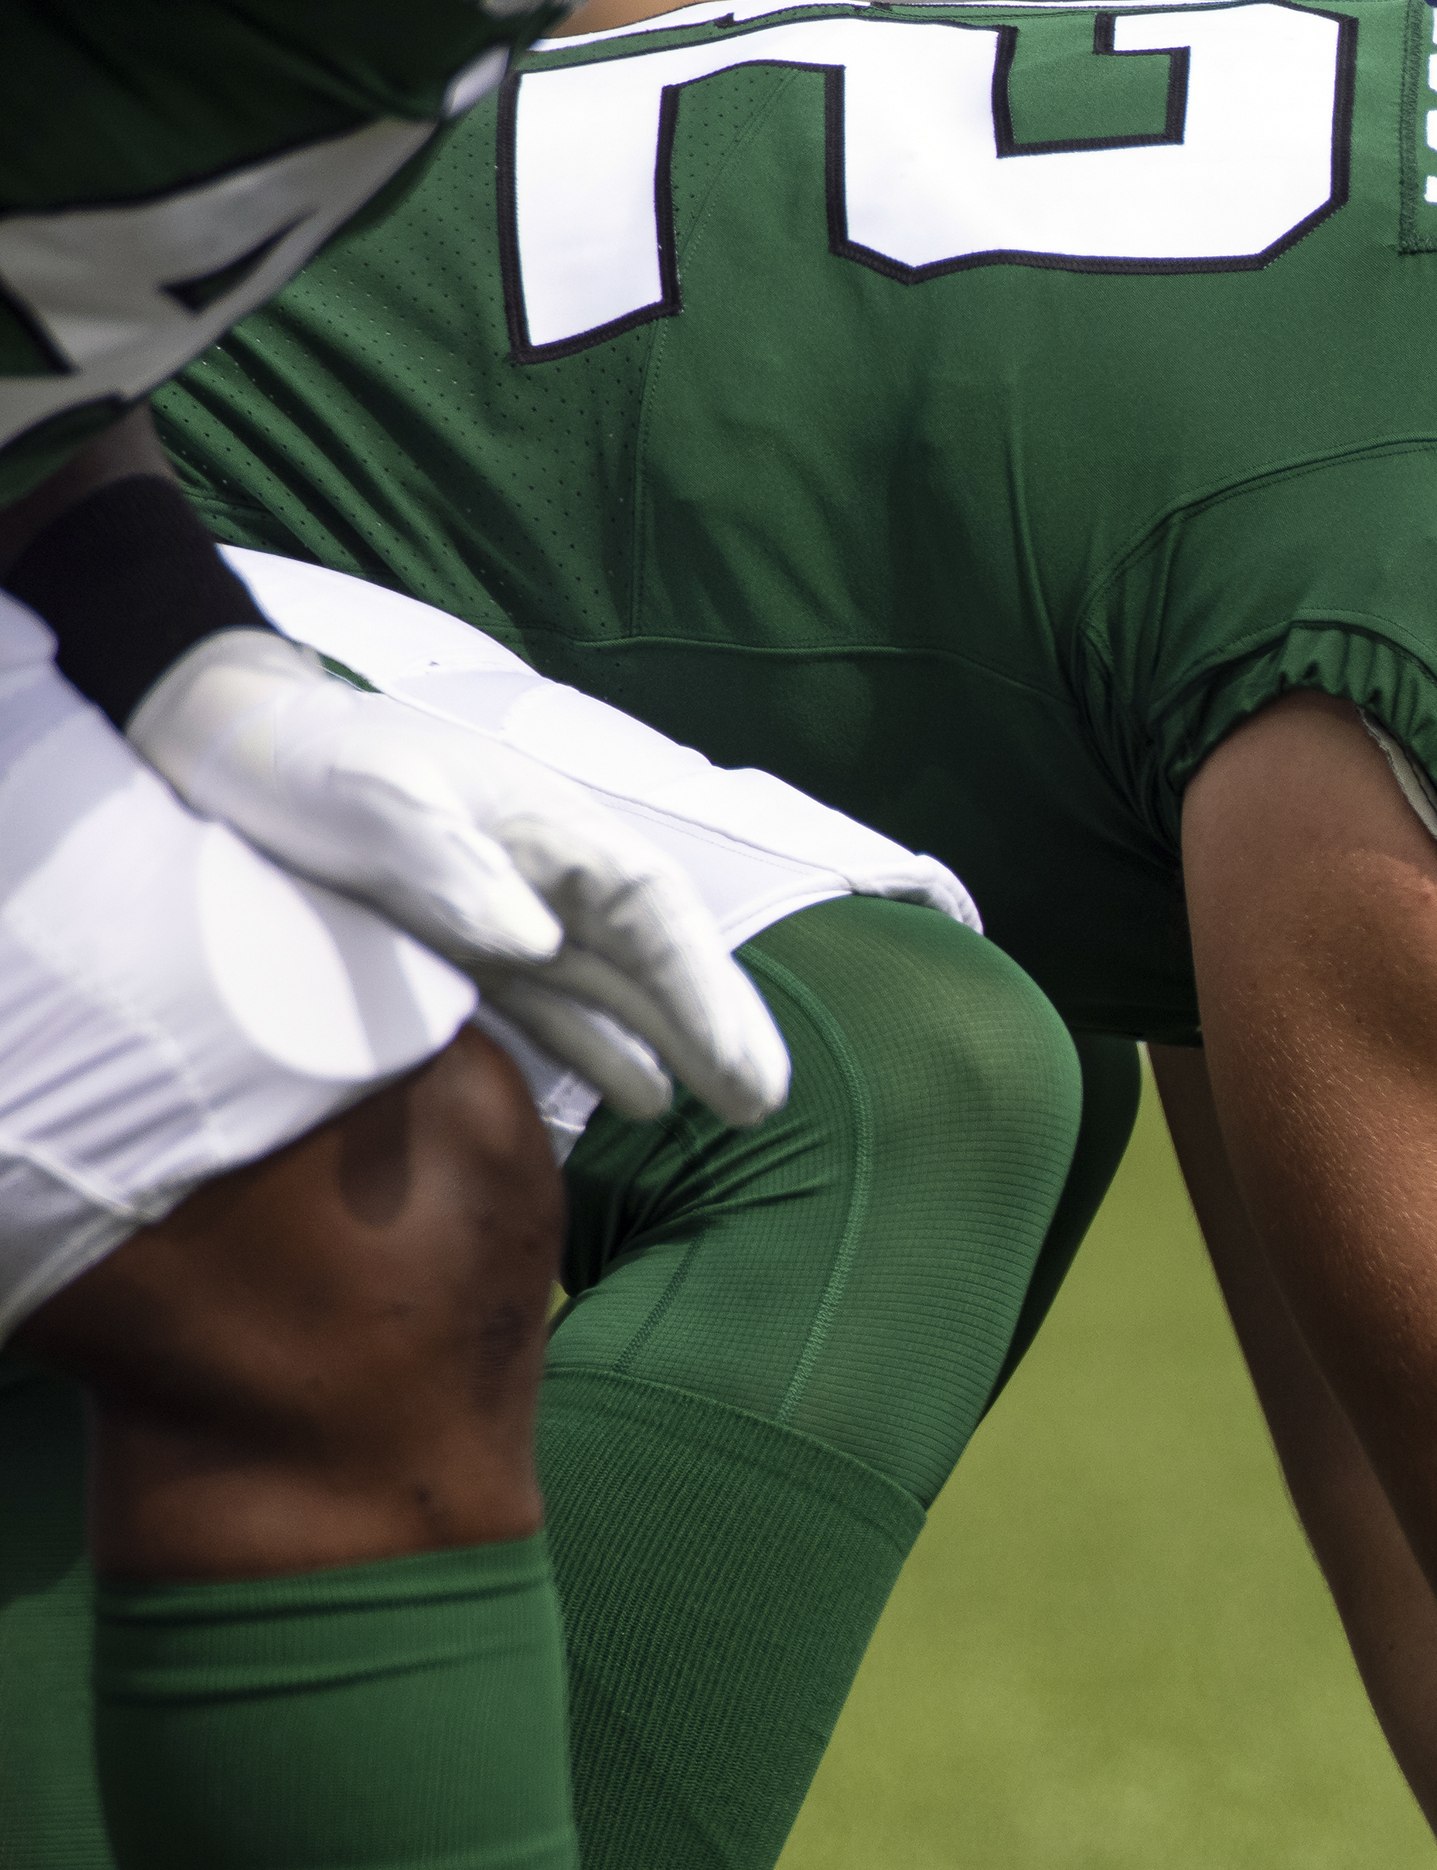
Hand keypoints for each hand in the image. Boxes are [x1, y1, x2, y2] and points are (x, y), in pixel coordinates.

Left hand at [127, 630, 787, 1122]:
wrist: (239, 755)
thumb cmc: (322, 763)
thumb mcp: (387, 801)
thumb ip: (457, 867)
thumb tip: (538, 944)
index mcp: (560, 831)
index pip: (658, 917)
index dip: (705, 992)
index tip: (737, 1063)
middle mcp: (556, 880)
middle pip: (660, 959)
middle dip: (717, 1027)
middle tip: (764, 1103)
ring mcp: (517, 920)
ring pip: (621, 991)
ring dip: (677, 1048)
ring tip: (736, 1114)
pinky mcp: (471, 955)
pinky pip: (557, 1011)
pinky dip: (603, 1052)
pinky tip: (643, 1100)